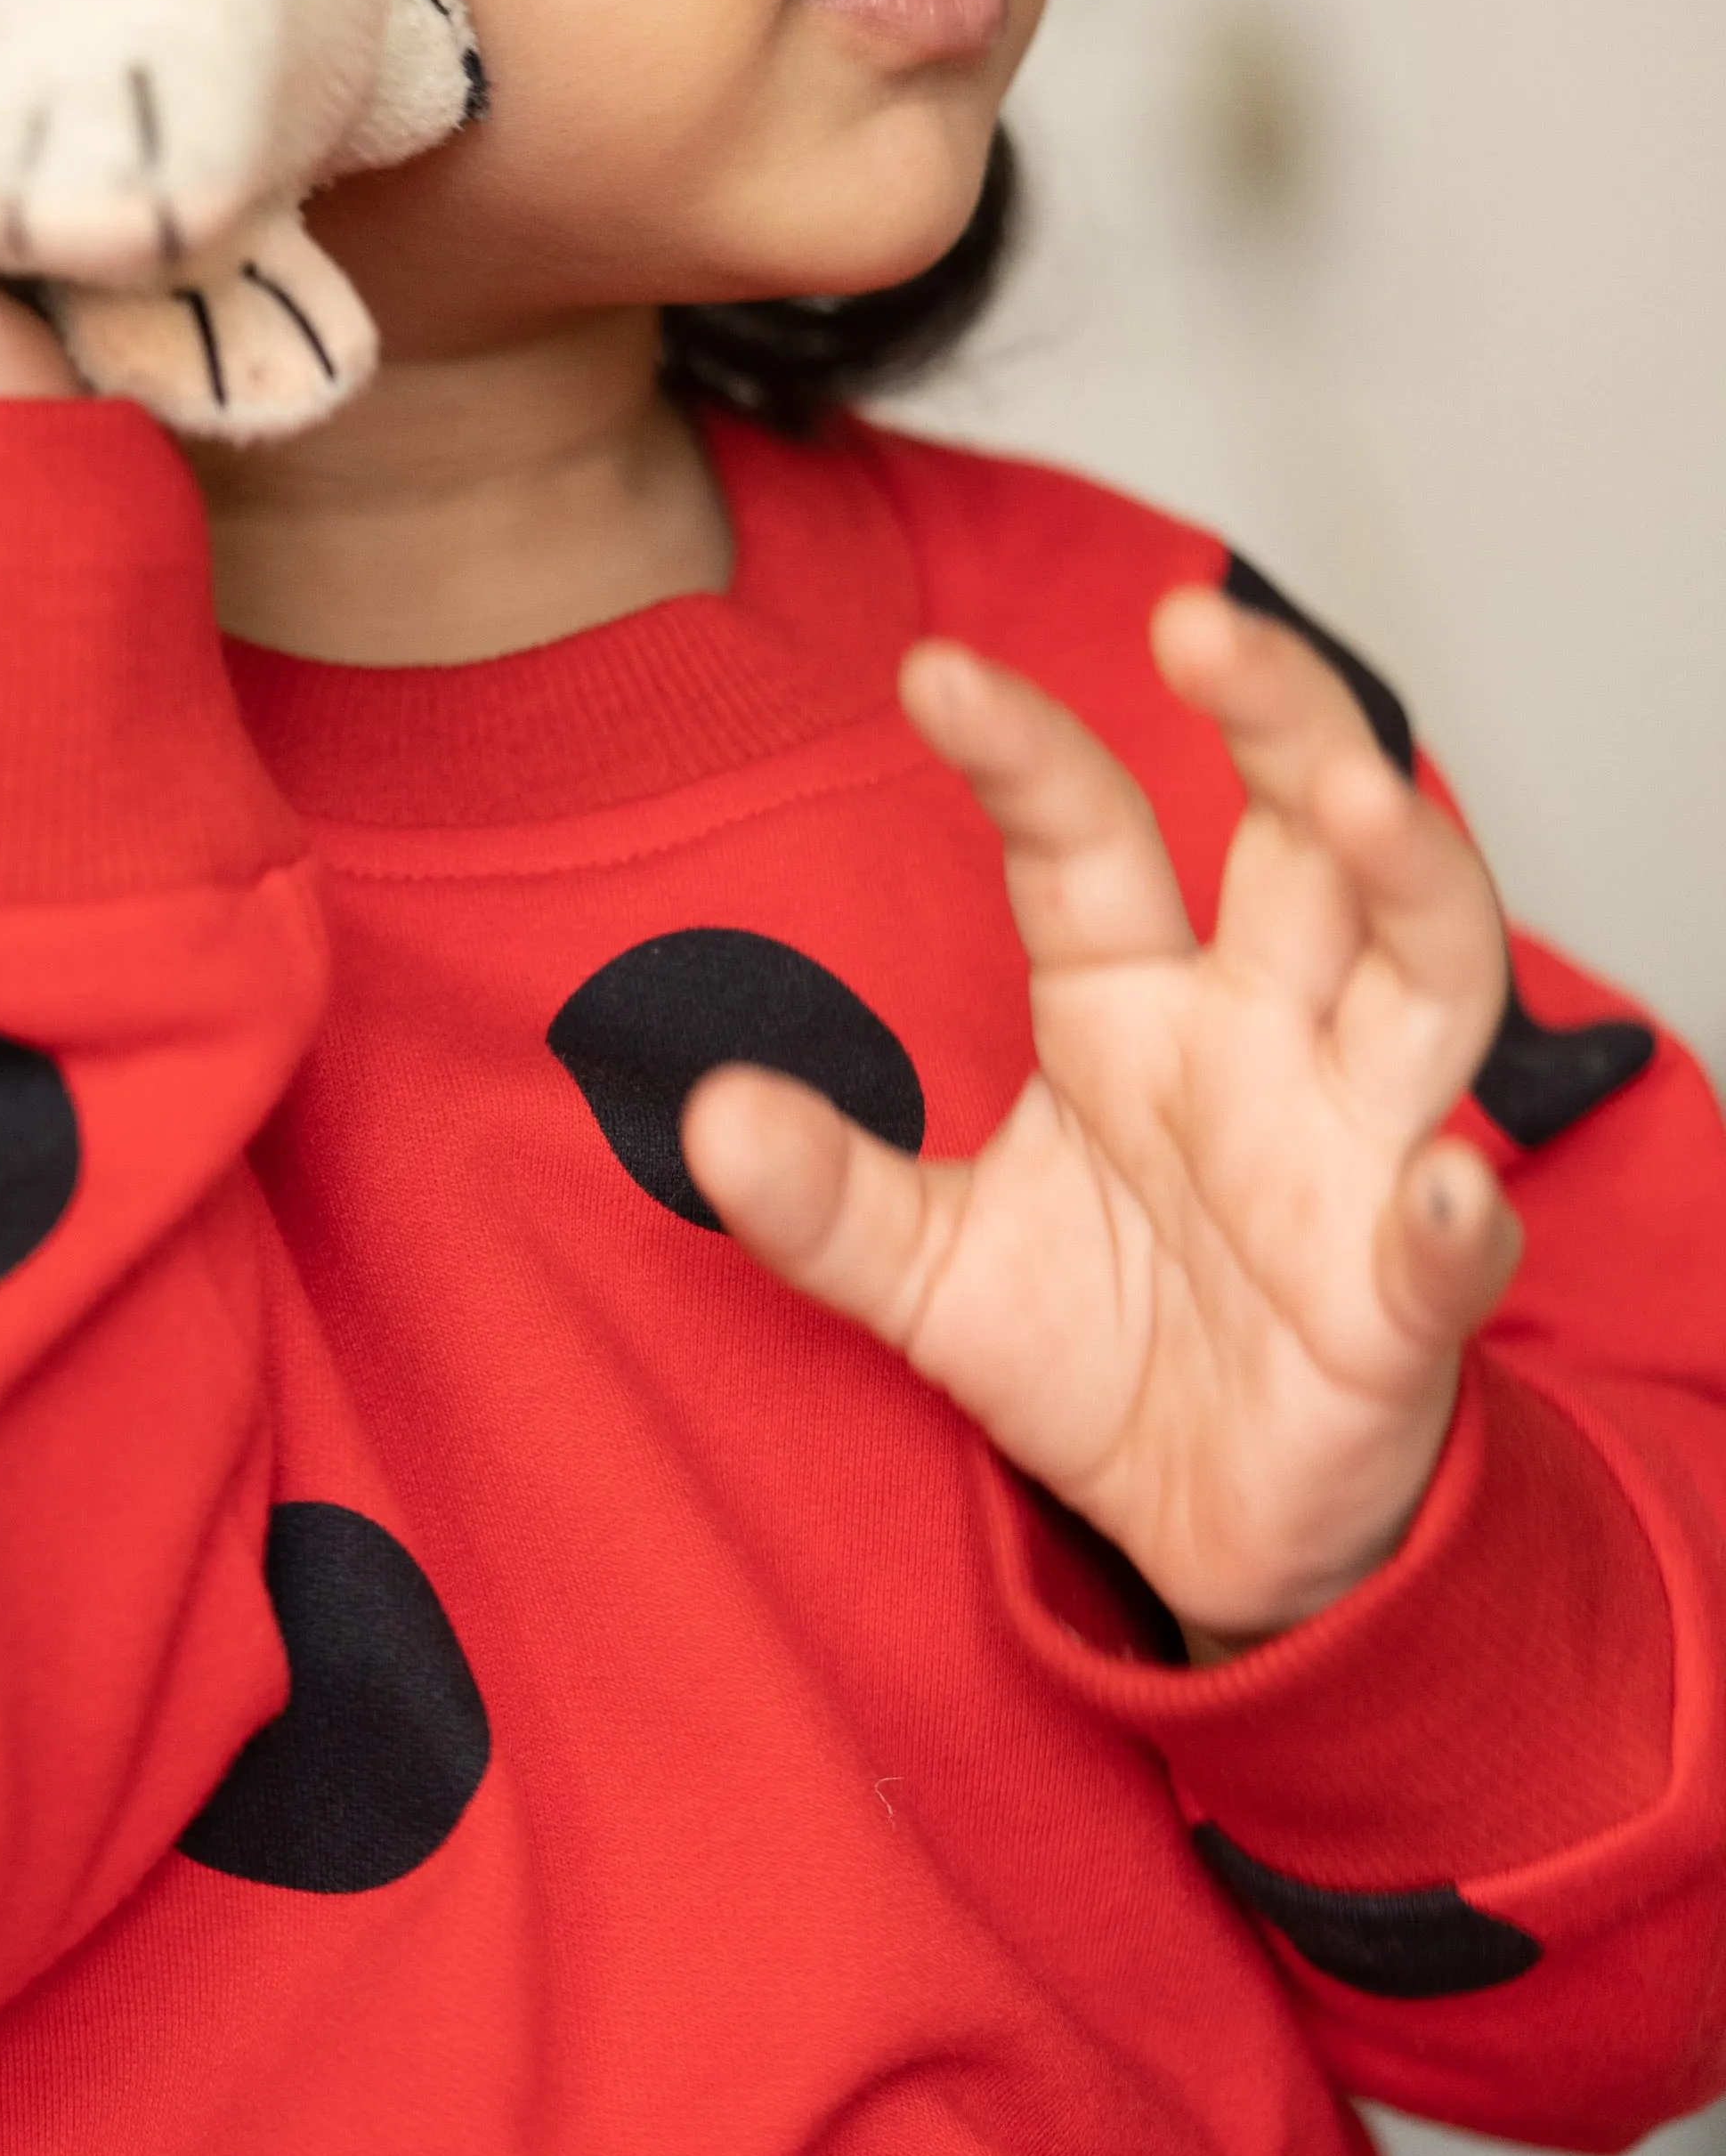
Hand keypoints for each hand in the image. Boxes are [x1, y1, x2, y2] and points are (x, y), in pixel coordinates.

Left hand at [681, 591, 1521, 1648]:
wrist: (1205, 1534)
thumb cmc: (1094, 1352)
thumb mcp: (922, 1271)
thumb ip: (821, 1195)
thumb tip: (703, 1114)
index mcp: (1132, 1005)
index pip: (1085, 837)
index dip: (1021, 750)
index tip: (928, 669)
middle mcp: (1264, 1042)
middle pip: (1301, 842)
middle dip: (1276, 717)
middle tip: (1203, 621)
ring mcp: (1351, 1159)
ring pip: (1425, 974)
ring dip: (1406, 877)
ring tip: (1350, 797)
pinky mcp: (1402, 1309)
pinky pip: (1446, 1247)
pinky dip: (1452, 1217)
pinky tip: (1437, 1186)